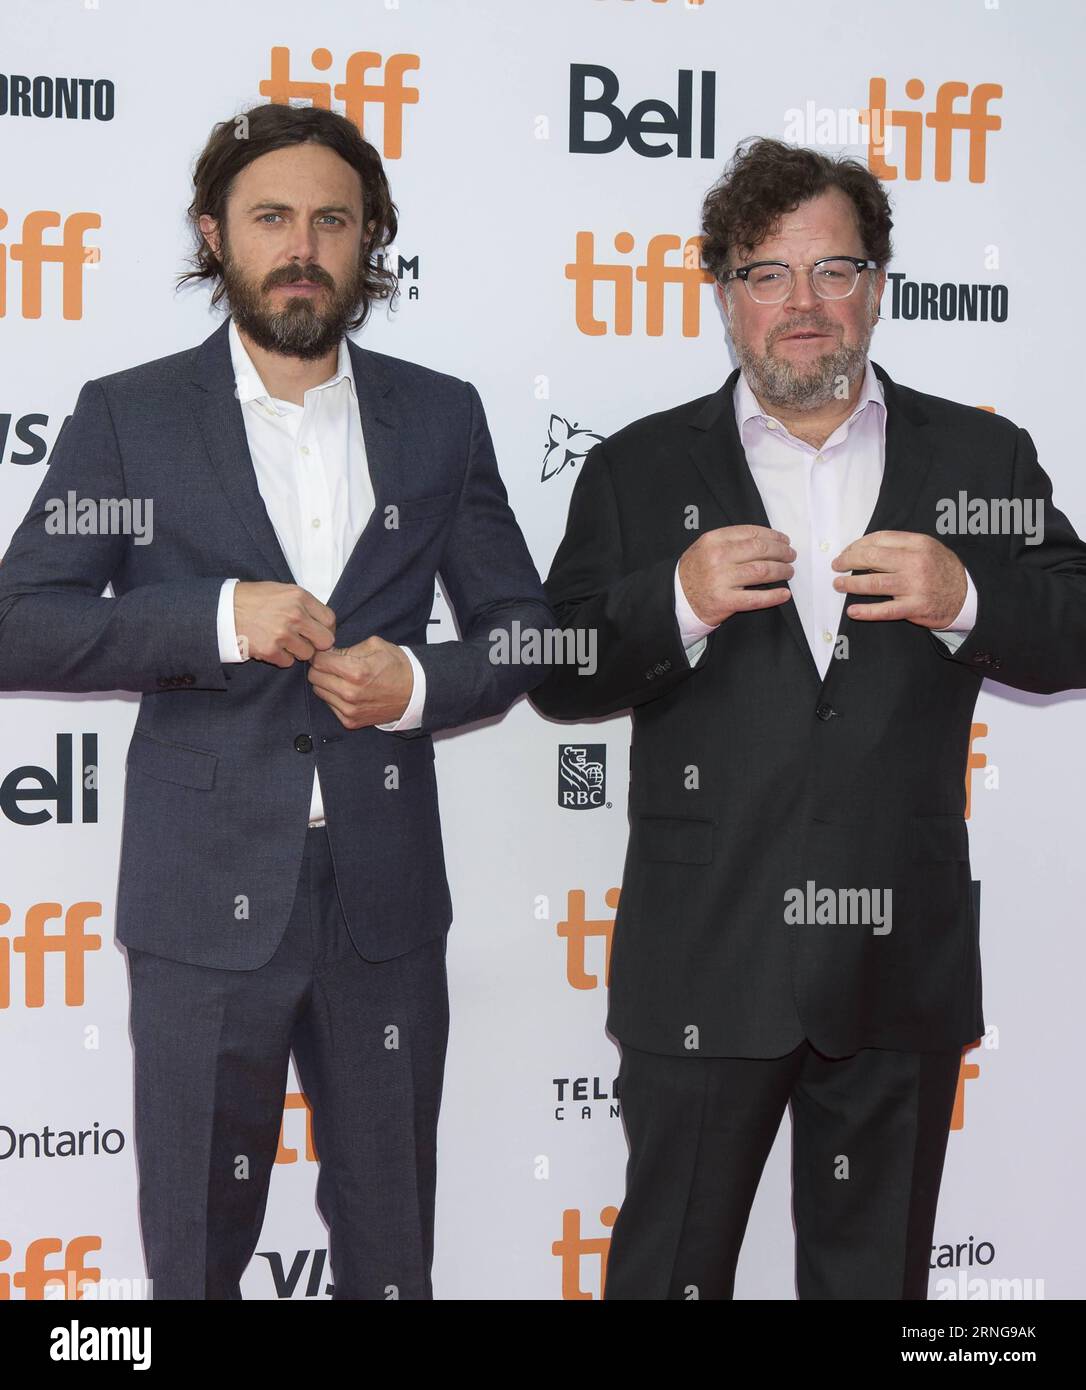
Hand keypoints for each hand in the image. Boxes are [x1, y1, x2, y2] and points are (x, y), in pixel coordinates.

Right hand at [234, 582, 335, 666]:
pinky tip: (270, 646)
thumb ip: (304, 603)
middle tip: (304, 641)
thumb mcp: (281, 590)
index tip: (318, 631)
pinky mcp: (270, 650)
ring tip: (282, 641)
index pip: (330, 619)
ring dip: (297, 651)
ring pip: (307, 654)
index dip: (326, 628)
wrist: (223, 610)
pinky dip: (280, 658)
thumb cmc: (253, 599)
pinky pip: (288, 662)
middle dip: (316, 643)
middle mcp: (295, 615)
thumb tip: (323, 622)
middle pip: (325, 640)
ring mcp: (283, 634)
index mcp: (300, 597)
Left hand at [307, 636, 413, 728]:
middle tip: (332, 664)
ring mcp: (349, 710)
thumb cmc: (397, 666)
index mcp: (356, 671)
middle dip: (321, 667)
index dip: (321, 653)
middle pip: (314, 677)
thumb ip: (348, 648)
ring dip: (326, 682)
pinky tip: (348, 691)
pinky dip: (334, 697)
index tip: (327, 653)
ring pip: (319, 691)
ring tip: (342, 678)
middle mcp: (350, 693)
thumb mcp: (375, 645)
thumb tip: (328, 652)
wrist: (416, 692)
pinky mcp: (350, 721)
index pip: (319, 660)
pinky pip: (329, 705)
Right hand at [677, 524, 794, 626]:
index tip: (783, 540)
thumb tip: (764, 539)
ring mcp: (721, 580)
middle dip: (781, 552)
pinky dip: (773, 596)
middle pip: (760, 550)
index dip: (772, 536)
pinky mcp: (725, 601)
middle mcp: (717, 558)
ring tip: (788, 571)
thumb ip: (729, 540)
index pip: (751, 533)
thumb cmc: (694, 572)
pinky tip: (784, 594)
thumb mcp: (704, 547)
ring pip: (762, 571)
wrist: (675, 599)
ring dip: (781, 571)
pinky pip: (755, 598)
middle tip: (791, 555)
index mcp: (713, 540)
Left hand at [831, 531, 966, 627]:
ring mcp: (915, 586)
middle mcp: (916, 563)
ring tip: (839, 584)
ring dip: (851, 583)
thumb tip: (864, 548)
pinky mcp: (915, 608)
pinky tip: (853, 610)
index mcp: (918, 544)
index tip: (847, 551)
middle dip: (849, 560)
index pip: (879, 539)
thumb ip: (900, 546)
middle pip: (872, 558)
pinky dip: (866, 611)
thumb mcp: (927, 548)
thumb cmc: (941, 570)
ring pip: (874, 583)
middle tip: (837, 565)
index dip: (858, 544)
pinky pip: (885, 610)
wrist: (967, 594)